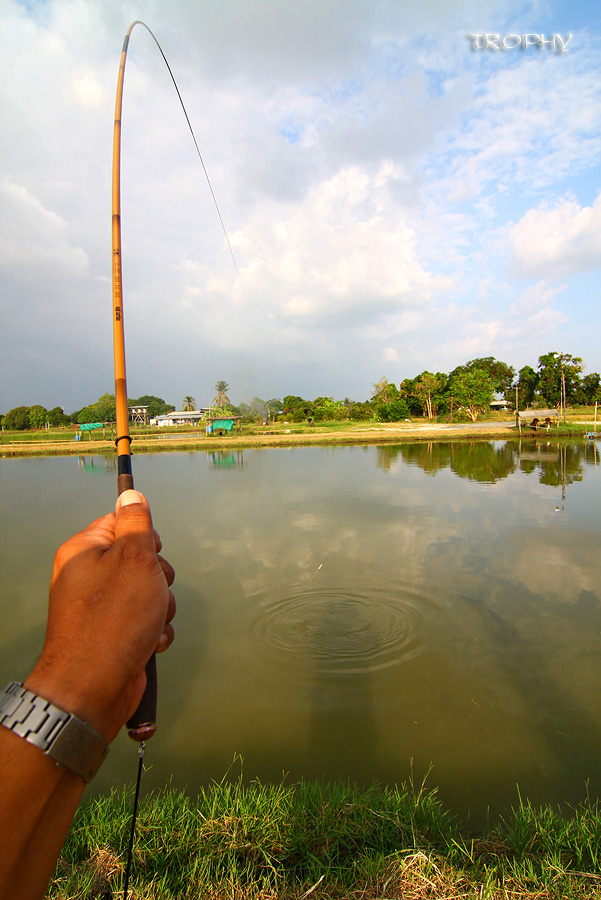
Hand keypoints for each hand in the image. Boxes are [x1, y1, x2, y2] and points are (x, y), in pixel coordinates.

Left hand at [25, 490, 174, 742]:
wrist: (94, 687)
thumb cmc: (114, 619)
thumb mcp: (134, 558)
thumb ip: (137, 523)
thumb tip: (132, 494)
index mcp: (84, 551)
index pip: (119, 523)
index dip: (144, 536)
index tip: (152, 550)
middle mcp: (87, 578)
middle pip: (139, 559)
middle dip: (158, 577)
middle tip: (152, 590)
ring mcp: (100, 609)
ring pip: (148, 593)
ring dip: (160, 608)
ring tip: (150, 623)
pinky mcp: (113, 635)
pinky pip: (145, 622)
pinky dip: (153, 632)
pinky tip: (149, 643)